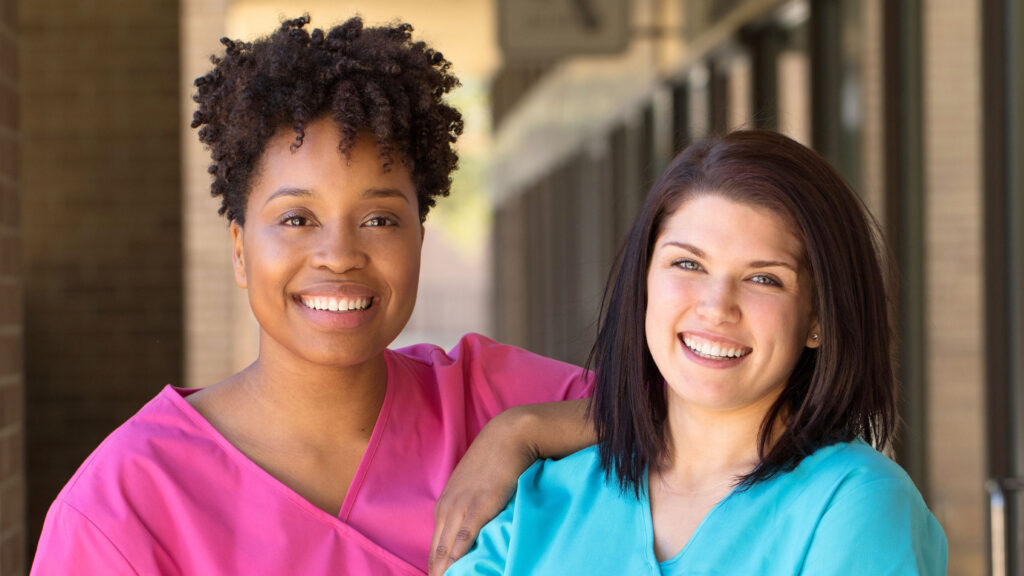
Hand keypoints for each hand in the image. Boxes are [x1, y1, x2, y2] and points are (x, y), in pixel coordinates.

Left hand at [429, 408, 535, 575]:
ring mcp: (461, 508)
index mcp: (444, 507)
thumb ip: (468, 508)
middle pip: (436, 552)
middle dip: (437, 572)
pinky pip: (465, 537)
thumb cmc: (494, 461)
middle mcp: (447, 509)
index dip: (436, 568)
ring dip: (445, 570)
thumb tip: (473, 532)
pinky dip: (460, 557)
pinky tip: (456, 570)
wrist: (508, 436)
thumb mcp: (473, 487)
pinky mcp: (478, 507)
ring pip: (446, 549)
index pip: (435, 547)